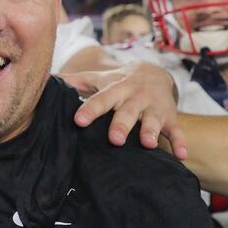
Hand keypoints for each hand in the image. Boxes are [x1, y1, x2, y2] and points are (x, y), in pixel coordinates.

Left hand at [62, 61, 186, 158]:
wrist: (157, 72)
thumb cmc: (120, 82)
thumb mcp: (100, 78)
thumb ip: (76, 82)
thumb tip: (47, 82)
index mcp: (115, 90)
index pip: (100, 99)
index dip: (89, 110)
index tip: (78, 120)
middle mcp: (135, 98)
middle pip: (127, 112)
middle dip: (121, 124)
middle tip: (114, 139)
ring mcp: (154, 108)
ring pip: (152, 121)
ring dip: (151, 131)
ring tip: (148, 144)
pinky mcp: (170, 117)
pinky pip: (177, 130)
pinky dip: (181, 143)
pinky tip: (181, 156)